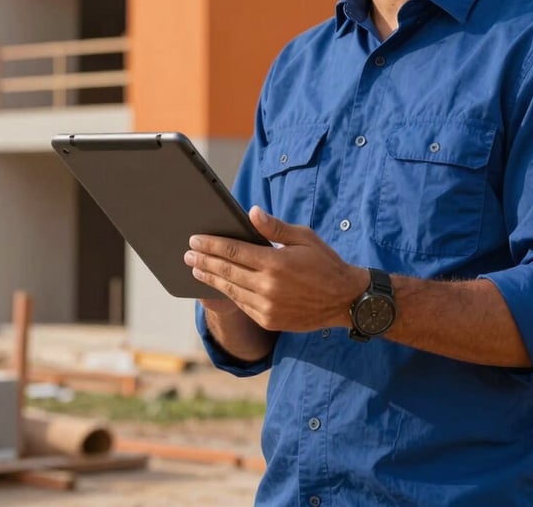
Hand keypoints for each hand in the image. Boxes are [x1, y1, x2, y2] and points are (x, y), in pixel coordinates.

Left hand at [184, 207, 367, 332]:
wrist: (344, 300)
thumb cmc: (325, 263)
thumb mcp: (304, 237)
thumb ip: (275, 227)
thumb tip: (252, 212)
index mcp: (275, 262)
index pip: (233, 251)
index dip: (211, 244)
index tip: (195, 239)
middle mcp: (267, 286)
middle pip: (226, 271)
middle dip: (204, 260)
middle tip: (187, 252)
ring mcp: (267, 306)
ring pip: (230, 290)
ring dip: (210, 278)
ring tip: (196, 268)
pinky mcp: (269, 320)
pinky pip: (241, 305)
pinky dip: (226, 294)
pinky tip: (218, 286)